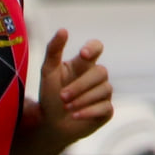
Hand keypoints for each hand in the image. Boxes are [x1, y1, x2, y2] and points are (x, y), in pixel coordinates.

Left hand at [39, 29, 112, 146]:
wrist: (50, 124)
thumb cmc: (50, 95)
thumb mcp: (47, 72)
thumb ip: (53, 50)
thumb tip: (63, 30)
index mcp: (84, 63)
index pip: (96, 47)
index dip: (93, 49)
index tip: (83, 54)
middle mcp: (97, 76)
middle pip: (100, 72)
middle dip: (80, 85)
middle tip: (62, 96)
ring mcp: (104, 93)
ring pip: (104, 90)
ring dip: (83, 99)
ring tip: (66, 107)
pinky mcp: (106, 110)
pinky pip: (105, 107)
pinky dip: (89, 111)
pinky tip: (75, 115)